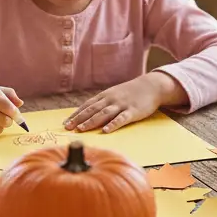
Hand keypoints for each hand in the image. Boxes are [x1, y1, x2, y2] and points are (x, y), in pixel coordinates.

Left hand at [64, 72, 179, 133]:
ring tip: (81, 129)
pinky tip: (105, 131)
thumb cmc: (131, 92)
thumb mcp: (114, 94)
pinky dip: (112, 124)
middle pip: (92, 110)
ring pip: (103, 114)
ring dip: (91, 122)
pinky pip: (121, 119)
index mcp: (105, 96)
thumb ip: (102, 103)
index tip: (65, 123)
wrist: (151, 86)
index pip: (87, 105)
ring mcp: (122, 105)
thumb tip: (87, 113)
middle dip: (79, 119)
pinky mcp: (133, 111)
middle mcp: (111, 99)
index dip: (76, 114)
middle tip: (68, 128)